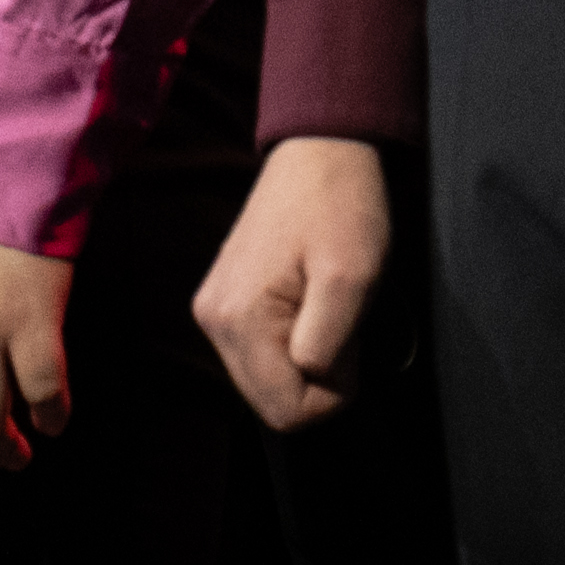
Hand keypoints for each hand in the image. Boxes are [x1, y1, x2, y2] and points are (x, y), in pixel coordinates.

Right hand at [196, 133, 391, 429]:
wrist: (318, 153)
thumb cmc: (341, 209)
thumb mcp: (352, 278)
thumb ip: (329, 345)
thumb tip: (315, 380)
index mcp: (239, 319)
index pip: (286, 412)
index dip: (332, 395)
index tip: (352, 347)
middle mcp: (213, 320)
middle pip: (270, 403)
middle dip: (316, 382)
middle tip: (341, 326)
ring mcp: (212, 311)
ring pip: (265, 383)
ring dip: (304, 363)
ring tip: (324, 310)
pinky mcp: (221, 302)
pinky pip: (259, 356)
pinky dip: (290, 346)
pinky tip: (307, 306)